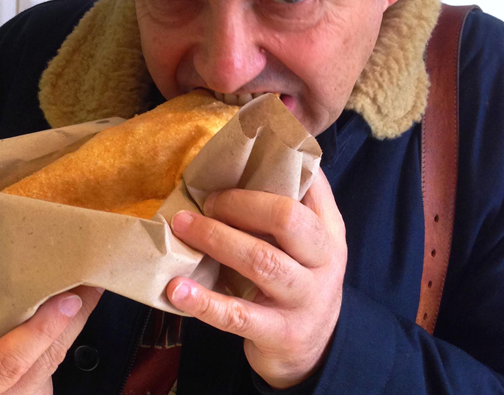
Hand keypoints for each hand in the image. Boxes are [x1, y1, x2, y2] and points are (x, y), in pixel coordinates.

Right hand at [0, 286, 102, 394]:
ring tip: (86, 278)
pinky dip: (61, 329)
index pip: (7, 363)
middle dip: (73, 316)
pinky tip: (66, 302)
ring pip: (55, 358)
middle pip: (46, 358)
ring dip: (73, 320)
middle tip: (93, 274)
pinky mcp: (35, 392)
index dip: (40, 331)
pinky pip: (52, 359)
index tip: (67, 299)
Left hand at [166, 170, 345, 388]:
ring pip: (261, 261)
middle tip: (206, 200)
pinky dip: (204, 301)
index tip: (238, 155)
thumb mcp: (307, 245)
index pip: (311, 186)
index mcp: (328, 232)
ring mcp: (304, 299)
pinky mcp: (280, 333)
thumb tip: (256, 152)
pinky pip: (238, 315)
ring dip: (216, 238)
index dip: (277, 165)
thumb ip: (290, 205)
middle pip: (287, 218)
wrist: (312, 351)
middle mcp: (324, 262)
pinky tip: (176, 289)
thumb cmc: (298, 281)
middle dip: (239, 203)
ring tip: (181, 226)